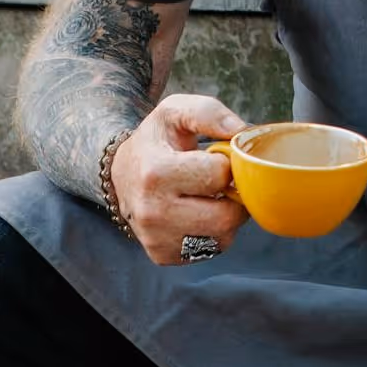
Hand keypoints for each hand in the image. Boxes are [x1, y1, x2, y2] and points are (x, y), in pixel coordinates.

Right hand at [108, 94, 249, 265]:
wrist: (123, 172)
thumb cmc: (157, 140)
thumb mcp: (176, 111)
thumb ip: (210, 113)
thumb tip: (243, 131)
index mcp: (155, 173)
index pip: (219, 176)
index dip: (226, 164)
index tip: (213, 158)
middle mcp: (152, 211)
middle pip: (227, 216)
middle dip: (234, 196)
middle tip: (222, 182)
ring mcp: (155, 238)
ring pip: (223, 237)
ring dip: (227, 216)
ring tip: (210, 197)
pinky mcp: (162, 255)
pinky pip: (210, 249)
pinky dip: (214, 232)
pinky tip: (199, 213)